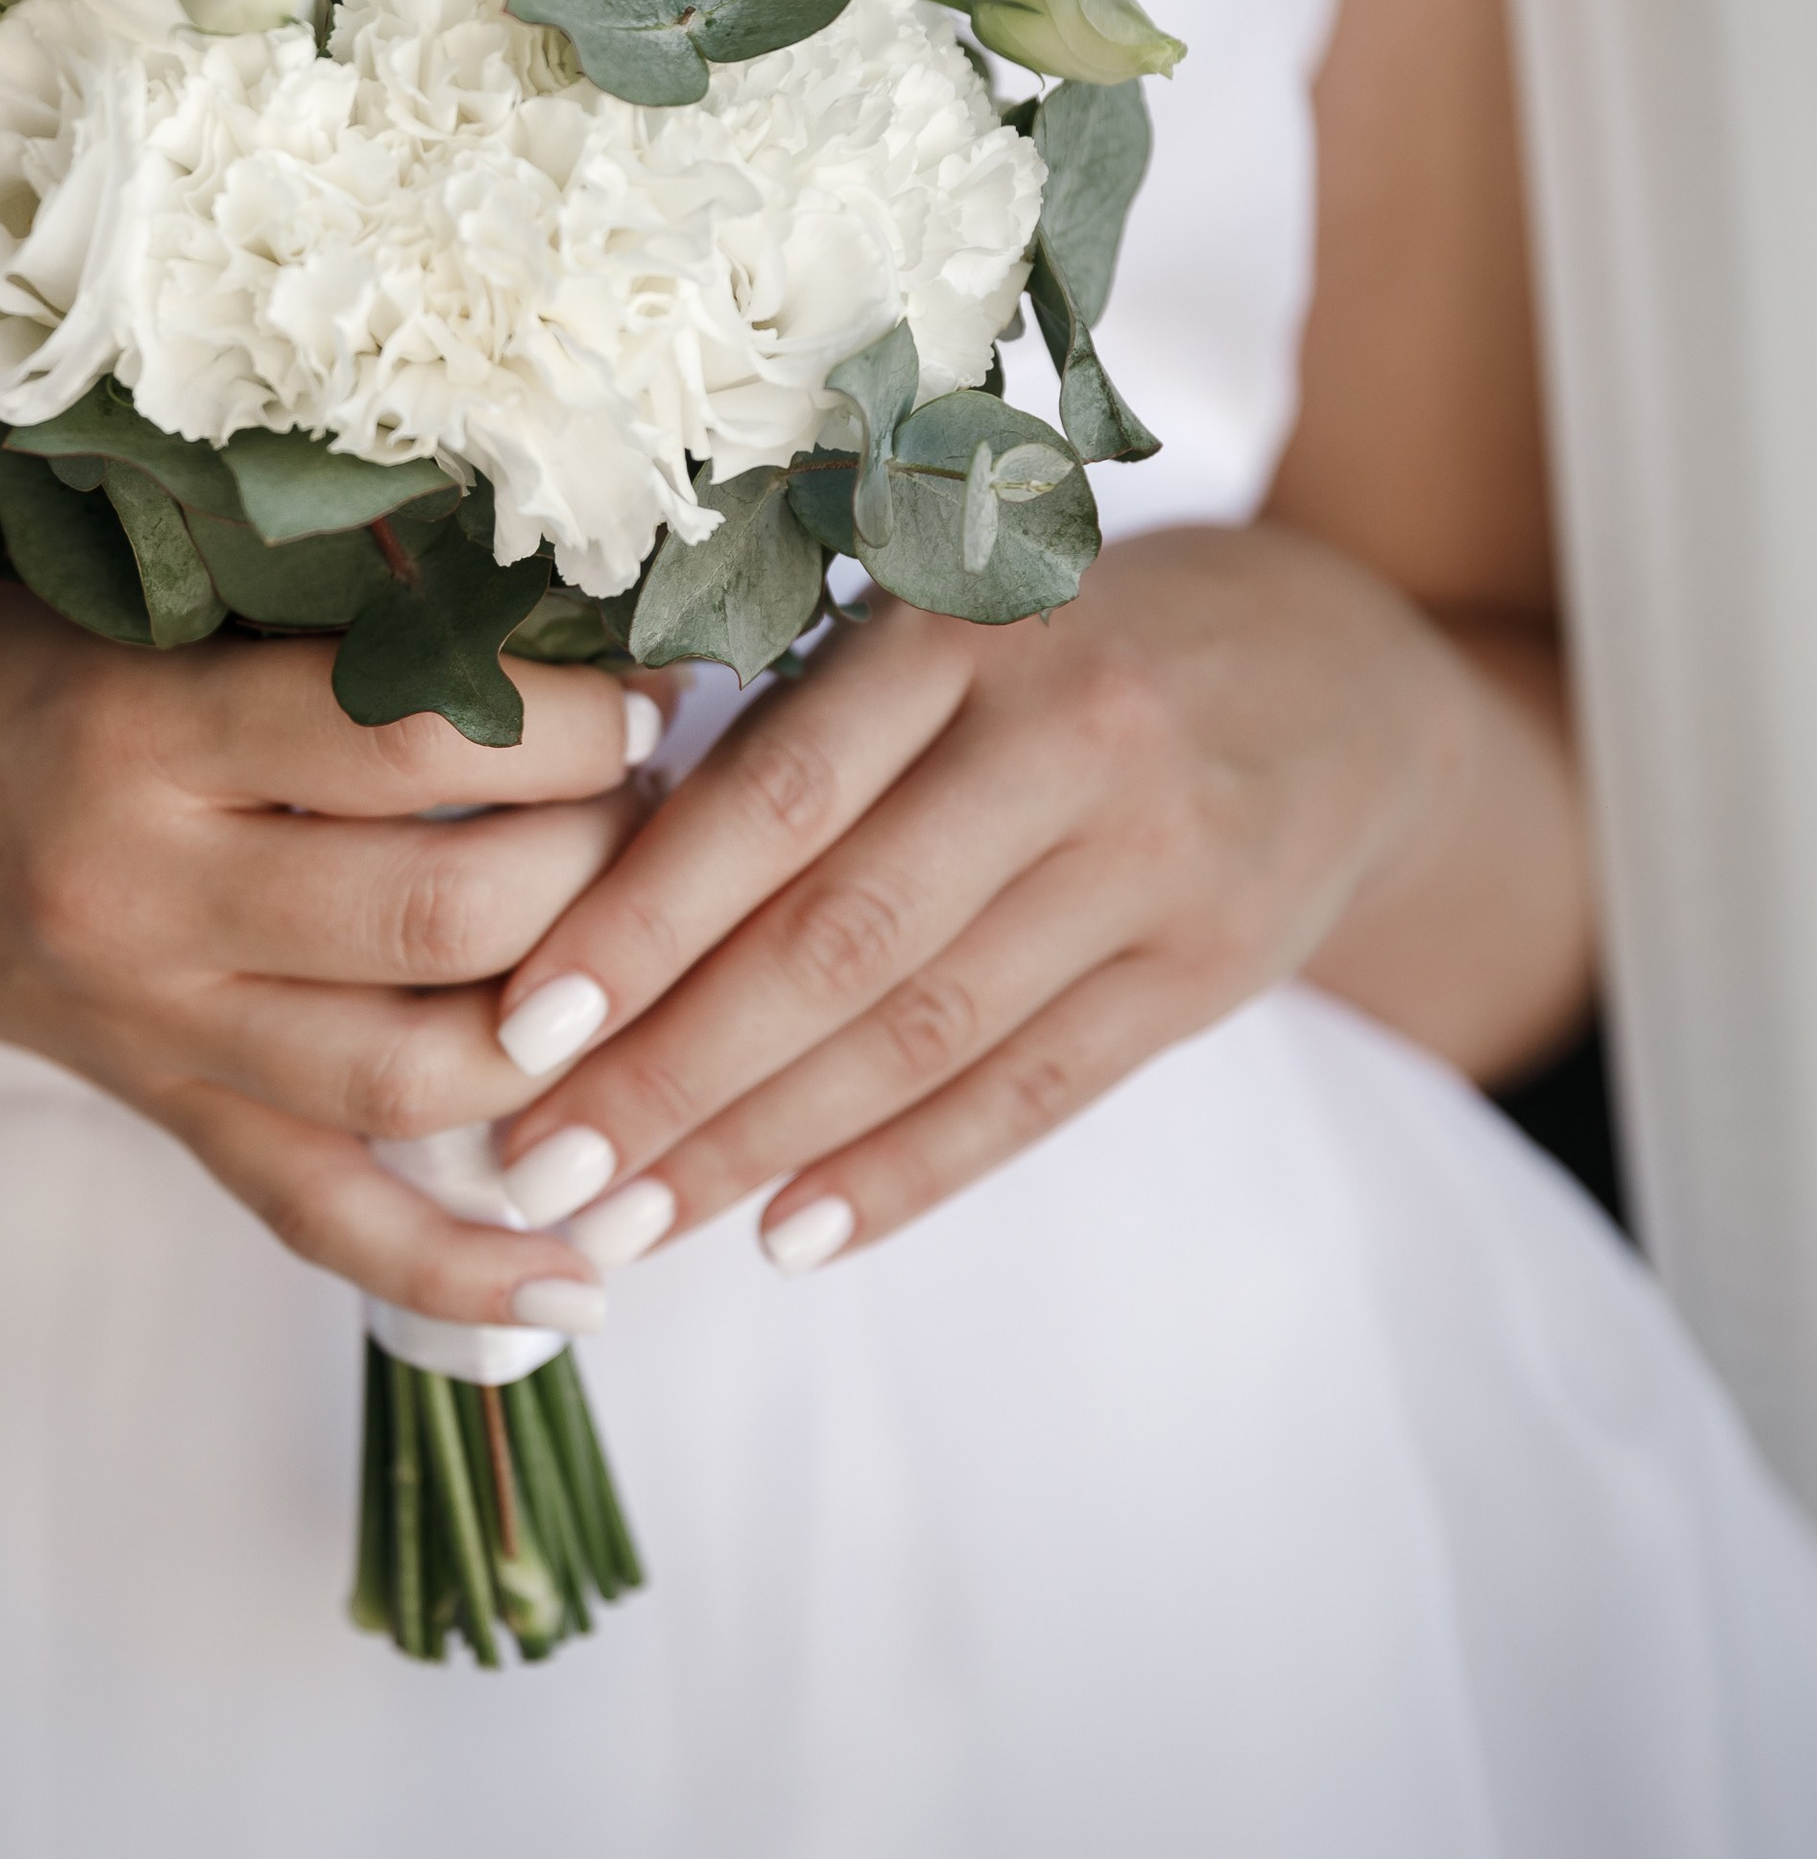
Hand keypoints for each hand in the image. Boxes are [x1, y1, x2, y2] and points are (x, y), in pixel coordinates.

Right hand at [0, 545, 662, 1324]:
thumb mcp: (132, 599)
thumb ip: (315, 611)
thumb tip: (548, 601)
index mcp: (147, 734)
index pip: (417, 738)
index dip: (574, 720)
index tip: (653, 693)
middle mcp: (150, 895)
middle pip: (445, 912)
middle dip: (603, 861)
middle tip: (667, 807)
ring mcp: (154, 1026)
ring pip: (412, 1072)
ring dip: (571, 1026)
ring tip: (646, 954)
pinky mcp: (157, 1109)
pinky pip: (319, 1217)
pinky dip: (456, 1268)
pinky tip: (582, 1285)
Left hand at [485, 525, 1484, 1273]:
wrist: (1340, 675)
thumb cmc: (1068, 647)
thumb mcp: (946, 625)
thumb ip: (805, 731)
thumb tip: (590, 893)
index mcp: (962, 625)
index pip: (774, 798)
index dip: (638, 922)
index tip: (517, 1029)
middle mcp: (1069, 734)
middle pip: (839, 937)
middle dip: (672, 1070)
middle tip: (542, 1166)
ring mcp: (1158, 858)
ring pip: (925, 1033)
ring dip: (760, 1145)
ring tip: (634, 1221)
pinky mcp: (1214, 967)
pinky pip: (1036, 1094)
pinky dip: (906, 1173)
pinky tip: (792, 1233)